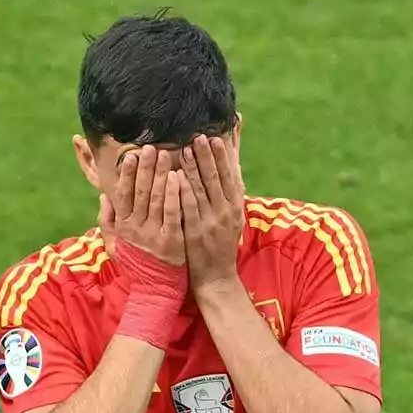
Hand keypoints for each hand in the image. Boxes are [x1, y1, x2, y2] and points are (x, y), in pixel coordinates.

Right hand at [103, 147, 184, 266]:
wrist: (154, 292)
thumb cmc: (136, 267)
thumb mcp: (114, 246)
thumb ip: (107, 222)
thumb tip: (103, 197)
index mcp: (123, 227)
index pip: (123, 194)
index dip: (127, 174)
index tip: (131, 155)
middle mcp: (136, 228)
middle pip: (140, 191)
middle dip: (145, 167)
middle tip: (151, 146)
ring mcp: (154, 234)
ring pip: (157, 198)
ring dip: (160, 174)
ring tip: (166, 154)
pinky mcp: (172, 240)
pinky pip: (172, 213)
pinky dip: (174, 194)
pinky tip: (177, 177)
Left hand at [177, 134, 244, 293]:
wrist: (217, 277)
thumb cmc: (222, 243)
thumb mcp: (232, 216)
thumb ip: (228, 192)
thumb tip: (229, 167)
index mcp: (236, 205)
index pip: (231, 175)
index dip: (225, 155)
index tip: (217, 136)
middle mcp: (227, 211)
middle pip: (218, 178)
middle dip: (208, 155)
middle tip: (199, 135)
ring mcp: (212, 221)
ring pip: (203, 189)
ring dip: (194, 167)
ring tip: (184, 148)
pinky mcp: (196, 232)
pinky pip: (189, 208)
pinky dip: (184, 191)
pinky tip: (177, 177)